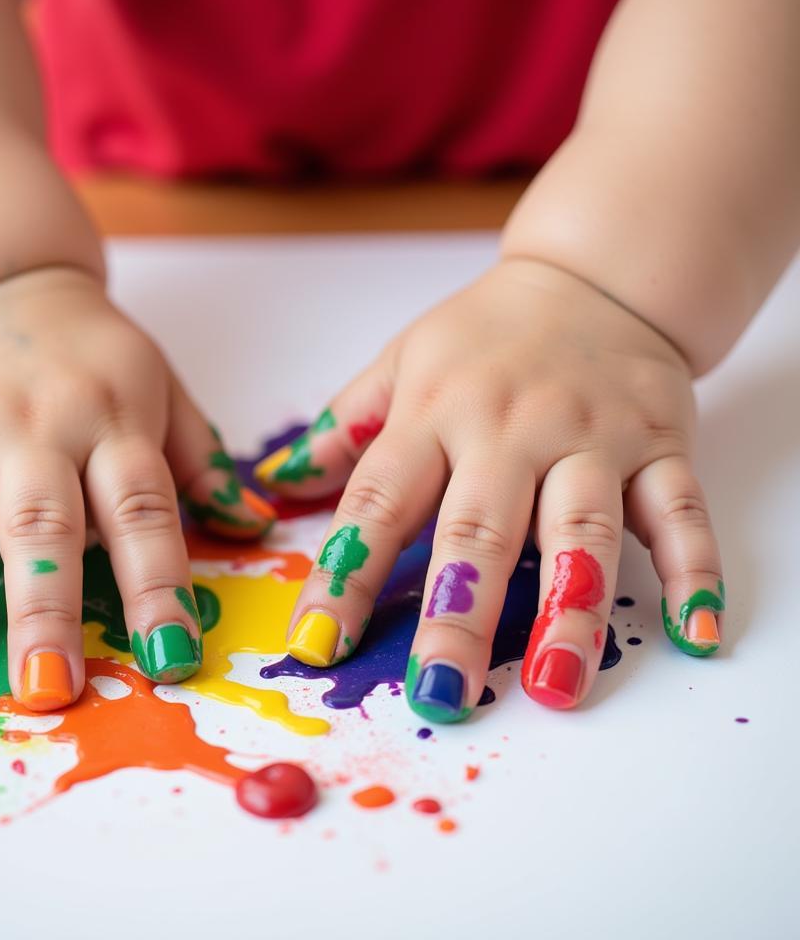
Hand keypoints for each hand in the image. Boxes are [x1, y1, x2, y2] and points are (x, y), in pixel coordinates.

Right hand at [0, 267, 273, 705]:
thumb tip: (255, 525)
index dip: (158, 587)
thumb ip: (202, 460)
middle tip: (49, 687)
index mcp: (116, 423)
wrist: (11, 282)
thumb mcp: (166, 390)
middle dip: (45, 607)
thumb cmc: (100, 355)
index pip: (143, 512)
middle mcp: (40, 428)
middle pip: (44, 524)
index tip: (171, 660)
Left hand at [256, 258, 722, 721]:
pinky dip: (692, 570)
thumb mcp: (400, 360)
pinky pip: (679, 511)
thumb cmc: (485, 335)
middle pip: (478, 529)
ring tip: (554, 684)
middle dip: (458, 613)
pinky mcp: (658, 444)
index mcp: (433, 410)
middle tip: (438, 691)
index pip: (378, 503)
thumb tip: (275, 485)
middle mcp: (508, 428)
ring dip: (570, 609)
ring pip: (579, 527)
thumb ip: (342, 427)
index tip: (316, 644)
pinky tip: (690, 634)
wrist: (593, 277)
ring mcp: (590, 435)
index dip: (345, 575)